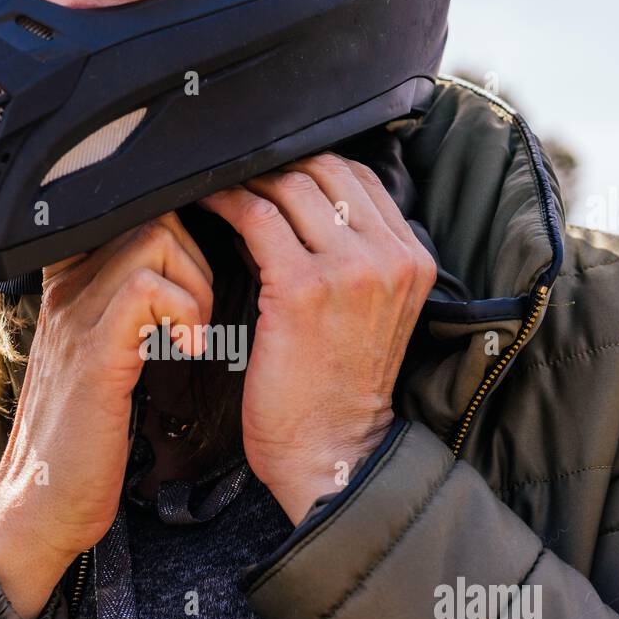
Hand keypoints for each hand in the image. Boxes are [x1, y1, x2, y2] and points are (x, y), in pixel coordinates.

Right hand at [0, 213, 212, 618]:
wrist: (42, 502)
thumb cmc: (83, 439)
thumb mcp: (105, 358)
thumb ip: (130, 312)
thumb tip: (182, 284)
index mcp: (71, 284)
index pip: (128, 213)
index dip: (181, 234)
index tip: (203, 280)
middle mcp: (67, 288)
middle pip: (152, 214)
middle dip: (199, 258)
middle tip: (202, 315)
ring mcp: (75, 315)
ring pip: (154, 239)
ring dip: (197, 284)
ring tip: (195, 333)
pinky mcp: (92, 352)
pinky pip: (147, 288)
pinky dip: (185, 313)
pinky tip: (186, 351)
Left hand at [199, 153, 435, 524]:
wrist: (334, 453)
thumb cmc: (337, 391)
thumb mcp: (371, 315)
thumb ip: (355, 260)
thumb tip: (300, 207)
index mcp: (412, 259)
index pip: (360, 178)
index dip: (309, 166)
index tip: (270, 172)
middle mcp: (390, 256)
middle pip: (327, 169)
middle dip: (275, 164)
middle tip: (234, 172)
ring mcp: (351, 269)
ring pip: (291, 185)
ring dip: (246, 180)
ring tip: (215, 186)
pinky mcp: (303, 287)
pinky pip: (257, 216)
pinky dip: (227, 203)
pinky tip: (206, 206)